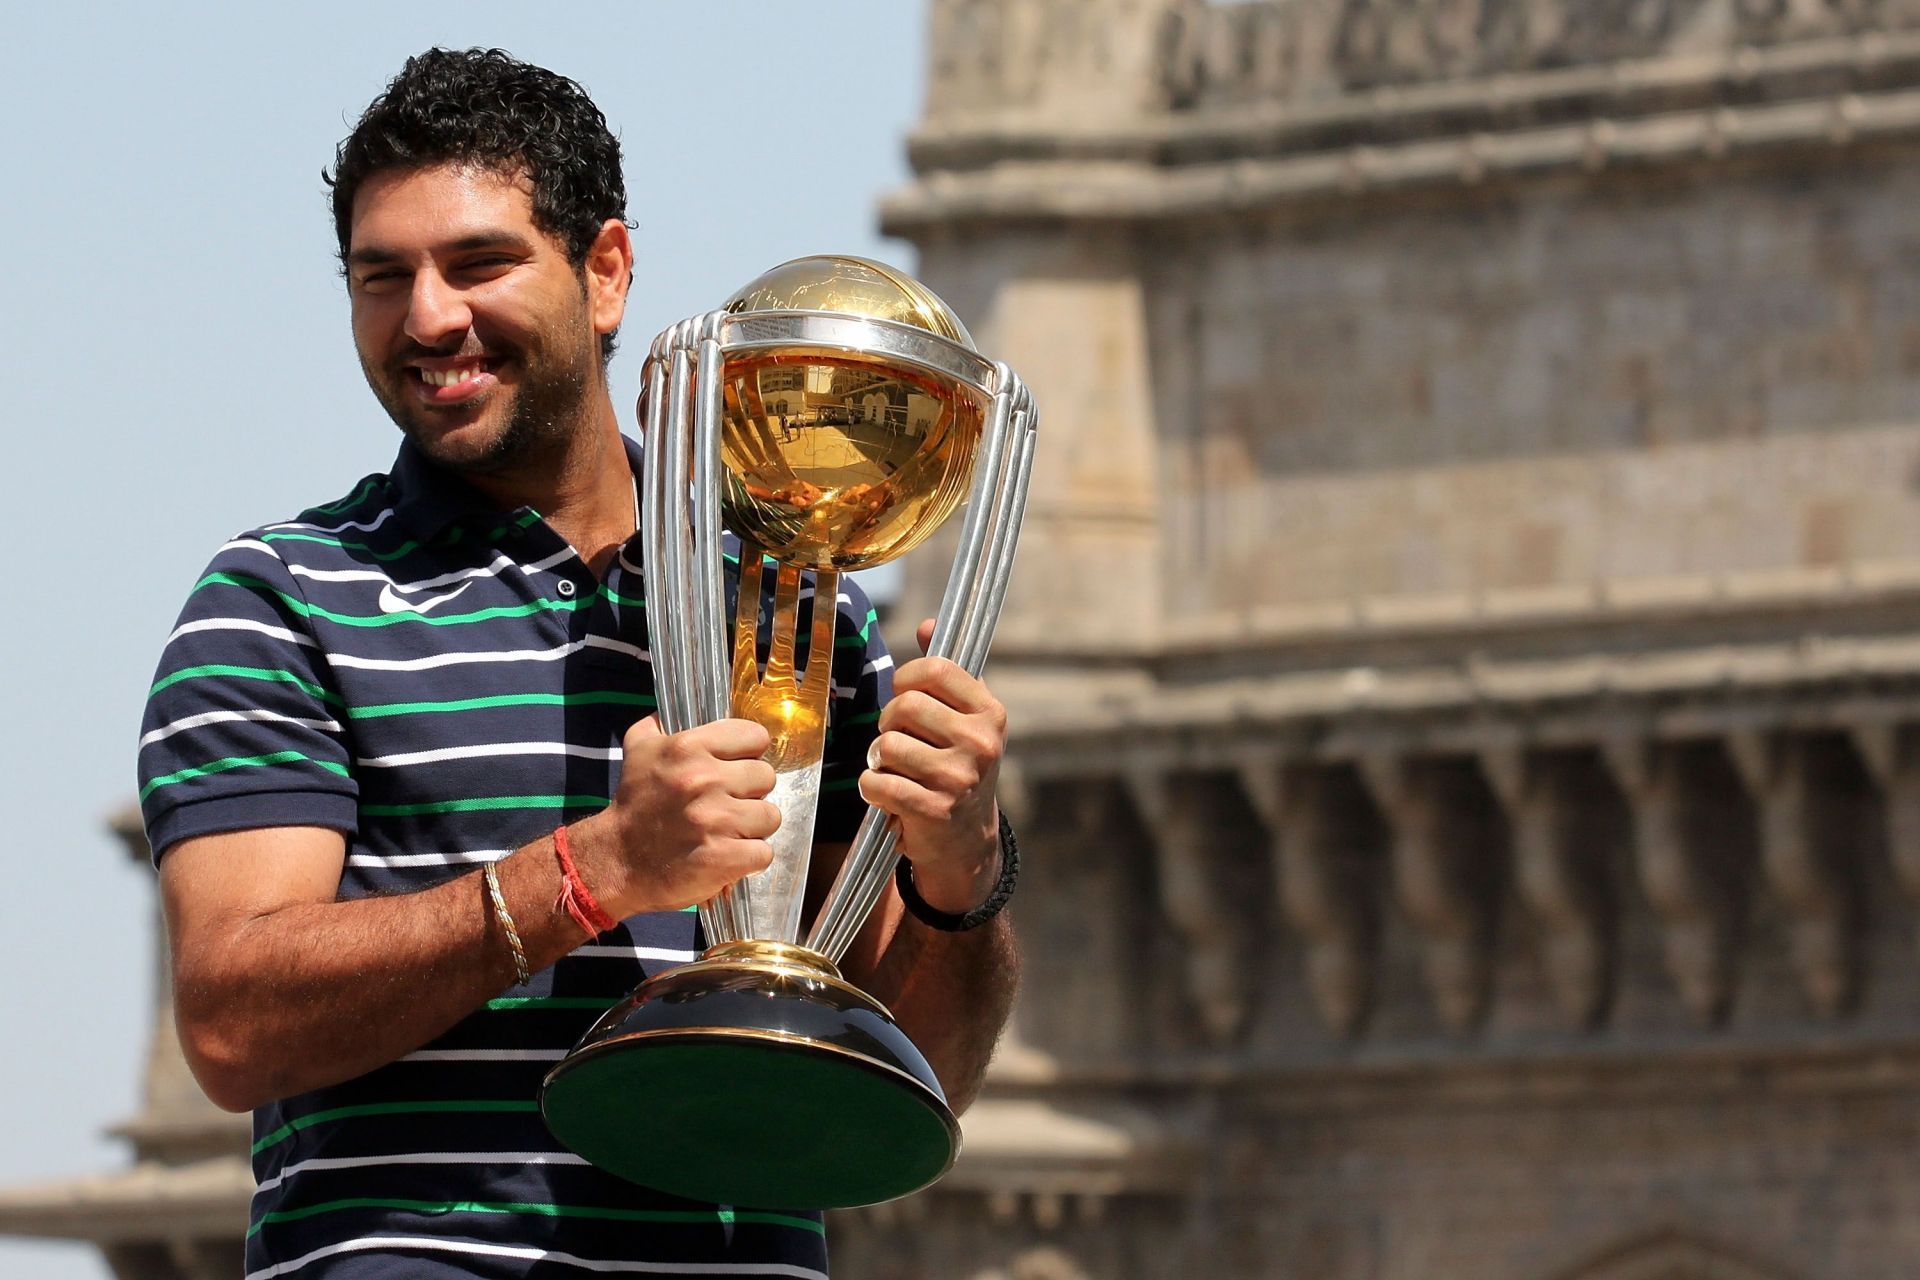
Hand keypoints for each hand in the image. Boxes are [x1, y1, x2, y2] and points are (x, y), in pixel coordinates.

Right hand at [570, 715, 778, 914]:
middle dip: (751, 792)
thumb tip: (688, 703)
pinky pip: (764, 852)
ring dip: (753, 826)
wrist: (616, 860)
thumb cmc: (634, 803)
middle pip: (766, 777)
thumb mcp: (640, 748)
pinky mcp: (723, 858)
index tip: (736, 767)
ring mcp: (715, 821)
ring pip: (770, 816)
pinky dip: (750, 857)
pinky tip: (729, 854)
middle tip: (729, 803)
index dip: (749, 753)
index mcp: (687, 747)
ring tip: (729, 831)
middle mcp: (703, 780)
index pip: (755, 737)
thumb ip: (665, 721)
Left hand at [860, 619, 1005, 913]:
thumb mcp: (964, 719)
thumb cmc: (957, 767)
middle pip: (905, 705)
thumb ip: (945, 673)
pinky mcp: (934, 809)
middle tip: (897, 741)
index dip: (907, 678)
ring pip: (886, 745)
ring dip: (879, 760)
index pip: (936, 668)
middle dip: (889, 722)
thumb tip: (928, 624)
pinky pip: (876, 782)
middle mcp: (981, 742)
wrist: (967, 840)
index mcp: (990, 712)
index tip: (905, 696)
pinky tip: (890, 796)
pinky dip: (872, 789)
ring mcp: (959, 777)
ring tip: (897, 771)